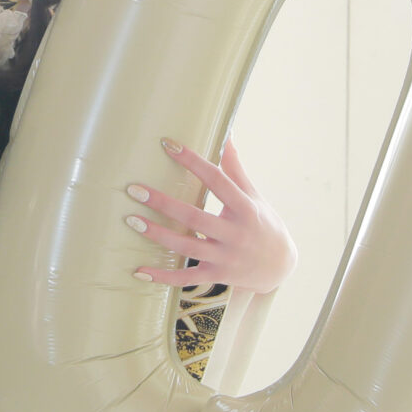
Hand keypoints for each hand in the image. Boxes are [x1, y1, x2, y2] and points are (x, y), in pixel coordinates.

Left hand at [124, 135, 294, 293]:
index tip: (168, 145)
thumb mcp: (253, 195)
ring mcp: (225, 257)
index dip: (192, 162)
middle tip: (135, 189)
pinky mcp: (216, 275)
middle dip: (163, 203)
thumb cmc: (263, 222)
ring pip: (186, 247)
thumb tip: (227, 133)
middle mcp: (234, 233)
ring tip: (132, 220)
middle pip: (194, 217)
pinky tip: (139, 271)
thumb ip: (235, 168)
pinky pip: (185, 278)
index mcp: (244, 208)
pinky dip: (163, 277)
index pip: (216, 180)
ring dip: (157, 235)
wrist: (279, 266)